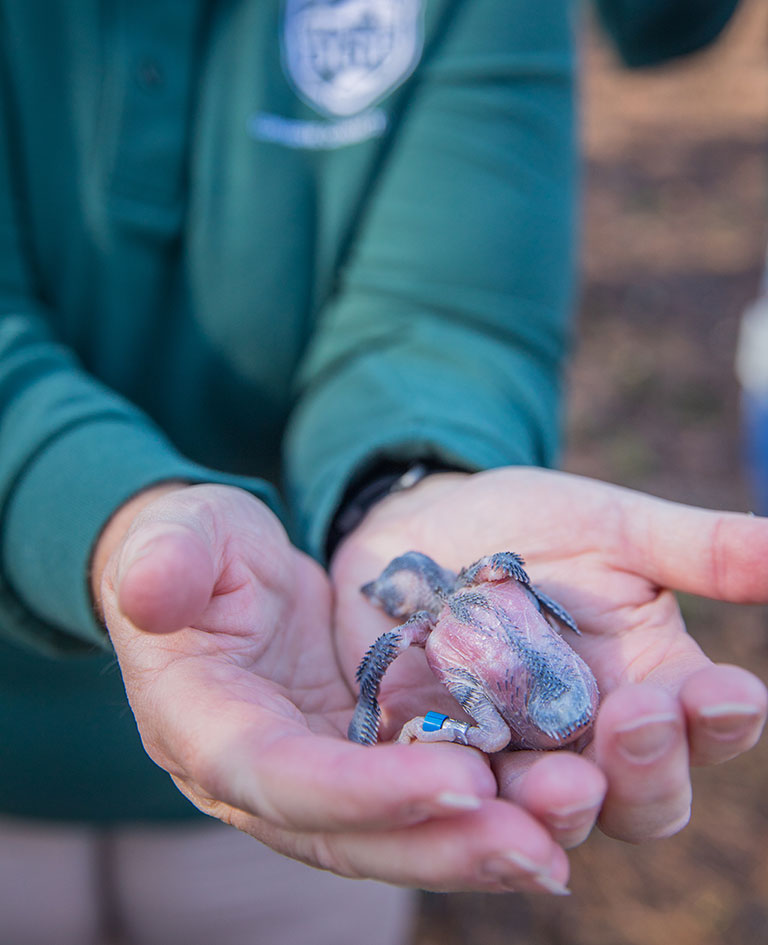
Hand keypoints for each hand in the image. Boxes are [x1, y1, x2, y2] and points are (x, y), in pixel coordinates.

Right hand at [94, 483, 571, 893]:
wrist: (214, 576)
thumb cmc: (195, 547)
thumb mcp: (179, 534)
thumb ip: (164, 556)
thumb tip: (148, 588)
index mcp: (204, 725)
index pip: (277, 775)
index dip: (358, 790)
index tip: (457, 780)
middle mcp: (256, 776)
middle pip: (345, 832)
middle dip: (438, 847)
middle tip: (536, 850)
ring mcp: (309, 776)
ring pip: (388, 834)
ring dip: (469, 849)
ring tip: (553, 852)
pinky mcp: (352, 762)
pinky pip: (412, 801)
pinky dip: (471, 817)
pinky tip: (539, 820)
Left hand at [331, 467, 767, 846]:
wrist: (426, 524)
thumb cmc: (531, 526)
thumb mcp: (614, 530)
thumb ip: (698, 550)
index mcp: (652, 686)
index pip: (704, 726)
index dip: (721, 718)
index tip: (726, 690)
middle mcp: (592, 740)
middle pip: (642, 798)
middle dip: (648, 767)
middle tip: (637, 716)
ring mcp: (516, 755)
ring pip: (552, 814)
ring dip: (563, 806)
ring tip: (562, 780)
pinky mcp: (439, 757)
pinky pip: (453, 792)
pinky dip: (461, 795)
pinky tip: (459, 780)